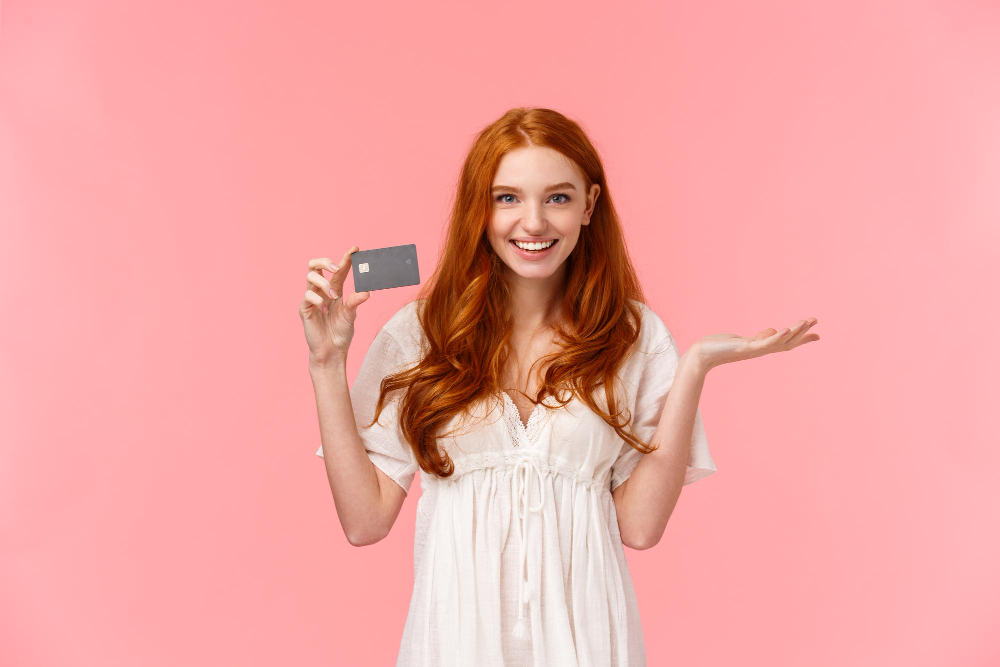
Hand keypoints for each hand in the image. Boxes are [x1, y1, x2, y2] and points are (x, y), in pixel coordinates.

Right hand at [299, 245, 371, 364]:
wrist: (332, 351)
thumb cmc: (341, 333)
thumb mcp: (351, 315)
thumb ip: (355, 302)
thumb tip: (367, 292)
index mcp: (335, 290)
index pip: (339, 270)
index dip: (346, 258)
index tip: (355, 249)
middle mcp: (322, 291)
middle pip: (315, 266)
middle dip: (325, 262)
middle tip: (336, 268)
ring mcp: (312, 299)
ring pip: (310, 277)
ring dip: (324, 284)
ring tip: (333, 296)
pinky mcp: (305, 309)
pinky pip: (308, 296)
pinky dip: (318, 299)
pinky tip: (324, 311)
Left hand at [693, 317, 819, 370]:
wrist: (701, 356)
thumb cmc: (719, 347)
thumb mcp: (742, 340)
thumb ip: (759, 337)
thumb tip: (773, 331)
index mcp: (760, 347)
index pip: (785, 343)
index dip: (801, 339)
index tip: (817, 336)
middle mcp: (760, 350)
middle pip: (787, 343)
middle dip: (802, 333)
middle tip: (816, 321)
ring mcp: (753, 350)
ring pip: (779, 342)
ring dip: (794, 331)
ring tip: (807, 321)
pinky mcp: (745, 348)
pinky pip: (764, 343)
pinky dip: (776, 336)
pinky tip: (786, 329)